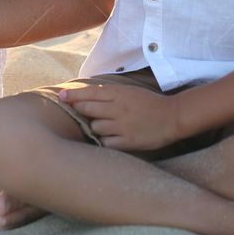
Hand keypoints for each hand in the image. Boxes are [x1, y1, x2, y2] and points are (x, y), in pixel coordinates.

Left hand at [59, 81, 183, 151]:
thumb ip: (109, 93)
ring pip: (95, 127)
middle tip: (79, 112)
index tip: (61, 96)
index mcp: (118, 93)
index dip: (72, 95)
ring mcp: (122, 125)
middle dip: (80, 110)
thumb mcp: (128, 91)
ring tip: (105, 127)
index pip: (88, 93)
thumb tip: (85, 95)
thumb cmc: (148, 103)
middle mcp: (118, 108)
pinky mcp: (128, 141)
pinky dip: (105, 141)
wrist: (172, 117)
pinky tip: (110, 139)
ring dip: (95, 127)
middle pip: (87, 109)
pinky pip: (106, 143)